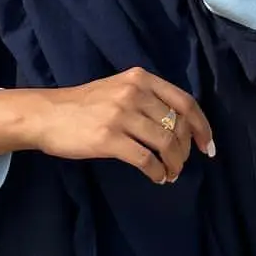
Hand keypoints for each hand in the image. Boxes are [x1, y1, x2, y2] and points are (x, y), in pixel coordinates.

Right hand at [0, 70, 214, 184]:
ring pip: (166, 143)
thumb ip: (147, 98)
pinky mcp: (109, 138)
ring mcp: (121, 115)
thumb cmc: (83, 104)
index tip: (208, 146)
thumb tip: (180, 125)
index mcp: (140, 78)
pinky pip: (146, 159)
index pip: (185, 101)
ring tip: (170, 173)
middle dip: (186, 150)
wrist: (46, 114)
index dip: (202, 126)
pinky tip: (157, 178)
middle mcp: (134, 93)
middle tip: (182, 164)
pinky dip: (157, 172)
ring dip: (174, 164)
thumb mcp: (118, 88)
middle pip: (178, 125)